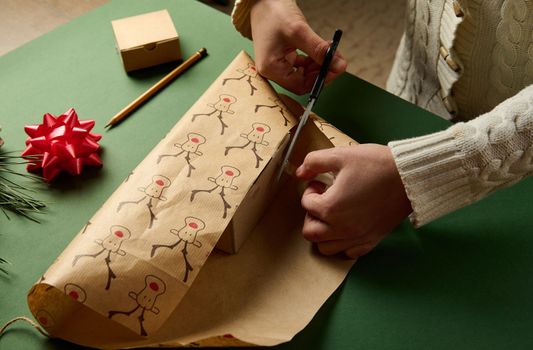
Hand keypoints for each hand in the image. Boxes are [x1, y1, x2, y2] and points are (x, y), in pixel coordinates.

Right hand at [250, 0, 346, 93]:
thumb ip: (319, 50)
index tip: (335, 68)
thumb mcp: (299, 31)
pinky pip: (301, 66)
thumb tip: (338, 66)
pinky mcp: (281, 57)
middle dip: (321, 72)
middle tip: (336, 59)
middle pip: (302, 82)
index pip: (300, 86)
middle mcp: (272, 70)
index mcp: (271, 68)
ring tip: (329, 51)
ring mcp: (276, 64)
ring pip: (303, 74)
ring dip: (319, 66)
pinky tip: (320, 49)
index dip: (320, 80)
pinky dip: (313, 60)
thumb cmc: (274, 13)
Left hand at [295, 145, 412, 258]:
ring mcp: (357, 237)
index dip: (311, 190)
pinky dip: (342, 244)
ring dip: (323, 232)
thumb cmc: (376, 164)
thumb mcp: (341, 155)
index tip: (321, 182)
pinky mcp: (372, 241)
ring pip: (326, 248)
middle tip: (322, 201)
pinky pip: (349, 253)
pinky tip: (348, 227)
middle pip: (310, 232)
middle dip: (311, 216)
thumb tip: (300, 172)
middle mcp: (342, 228)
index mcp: (331, 207)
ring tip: (333, 215)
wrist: (409, 176)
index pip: (306, 205)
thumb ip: (314, 162)